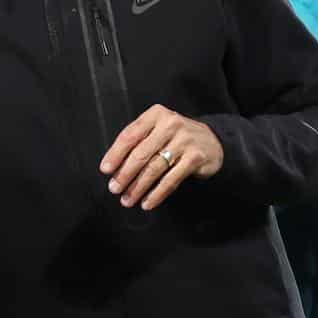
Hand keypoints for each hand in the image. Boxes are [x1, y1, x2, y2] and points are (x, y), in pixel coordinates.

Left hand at [100, 104, 223, 210]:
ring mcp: (184, 141)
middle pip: (141, 153)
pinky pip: (171, 179)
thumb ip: (137, 141)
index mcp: (155, 115)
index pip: (130, 135)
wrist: (212, 141)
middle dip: (125, 174)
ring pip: (154, 168)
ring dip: (138, 187)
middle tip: (114, 189)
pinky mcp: (195, 158)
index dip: (115, 154)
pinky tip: (147, 202)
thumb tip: (113, 166)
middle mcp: (170, 124)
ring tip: (127, 199)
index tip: (105, 169)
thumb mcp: (156, 130)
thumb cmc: (174, 137)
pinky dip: (157, 194)